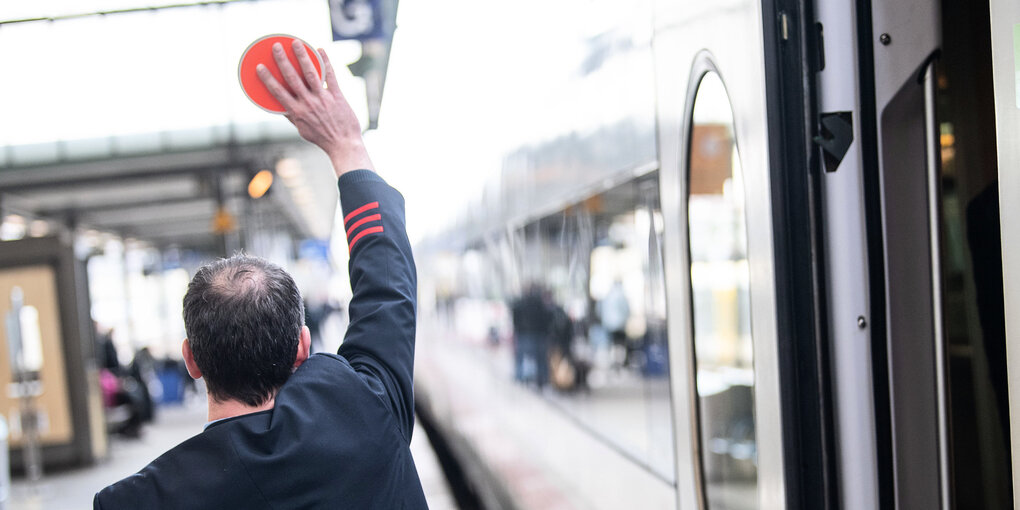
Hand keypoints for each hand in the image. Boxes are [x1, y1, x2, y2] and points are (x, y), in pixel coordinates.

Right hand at [257, 41, 373, 176]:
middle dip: (283, 61)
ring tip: (296, 43)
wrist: (343, 144)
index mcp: (297, 112)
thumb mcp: (302, 130)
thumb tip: (279, 108)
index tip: (260, 67)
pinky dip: (326, 62)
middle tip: (276, 46)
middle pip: (292, 78)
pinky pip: (331, 76)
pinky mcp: (337, 96)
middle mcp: (308, 103)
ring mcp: (323, 98)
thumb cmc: (322, 138)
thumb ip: (292, 117)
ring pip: (310, 73)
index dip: (268, 79)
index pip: (278, 92)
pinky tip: (321, 50)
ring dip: (302, 56)